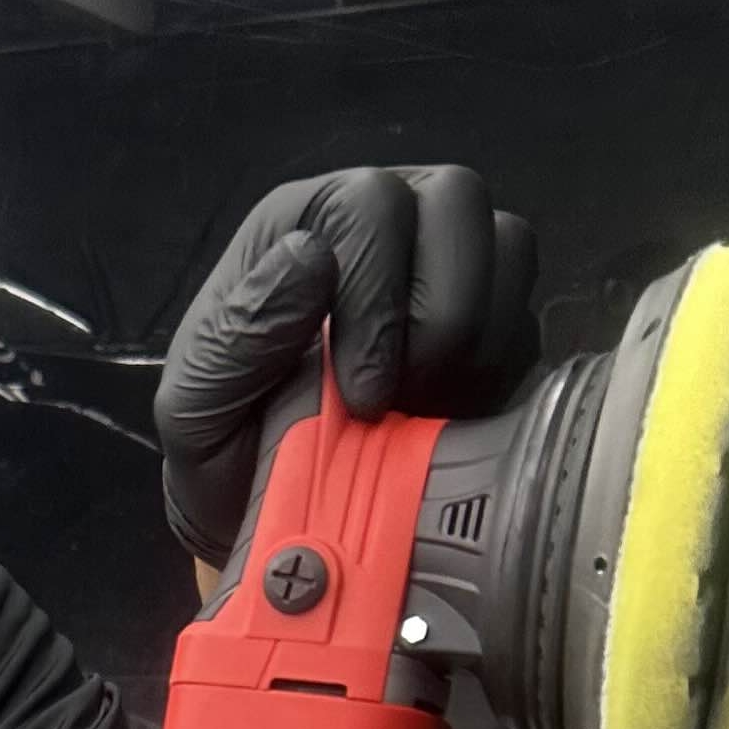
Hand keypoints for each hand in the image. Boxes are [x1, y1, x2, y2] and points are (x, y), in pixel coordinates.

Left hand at [154, 167, 538, 566]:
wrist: (283, 527)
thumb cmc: (229, 454)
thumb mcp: (198, 407)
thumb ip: (239, 330)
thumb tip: (309, 256)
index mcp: (306, 223)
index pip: (371, 200)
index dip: (378, 294)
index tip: (360, 394)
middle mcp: (388, 222)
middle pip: (456, 201)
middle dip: (438, 316)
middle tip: (404, 403)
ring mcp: (448, 264)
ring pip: (508, 246)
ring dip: (476, 343)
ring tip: (426, 413)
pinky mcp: (495, 321)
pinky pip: (530, 316)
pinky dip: (502, 373)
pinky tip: (455, 422)